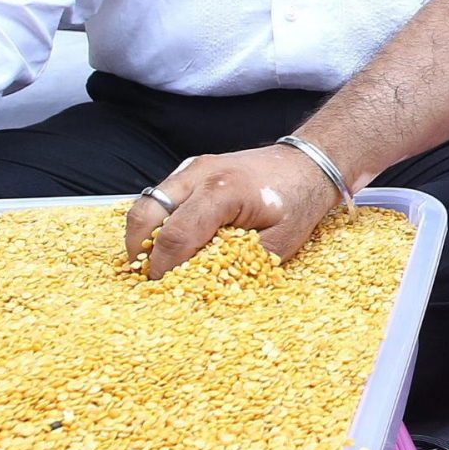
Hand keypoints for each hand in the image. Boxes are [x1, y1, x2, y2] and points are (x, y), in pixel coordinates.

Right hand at [122, 146, 340, 276]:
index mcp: (222, 192)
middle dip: (140, 250)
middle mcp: (199, 174)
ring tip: (153, 261)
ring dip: (144, 234)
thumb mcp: (282, 240)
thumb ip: (244, 263)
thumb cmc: (299, 199)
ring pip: (147, 202)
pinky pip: (161, 195)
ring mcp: (192, 167)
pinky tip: (168, 240)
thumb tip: (212, 286)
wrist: (308, 162)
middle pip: (146, 214)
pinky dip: (156, 219)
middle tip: (149, 276)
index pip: (176, 235)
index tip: (164, 287)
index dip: (164, 266)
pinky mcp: (191, 168)